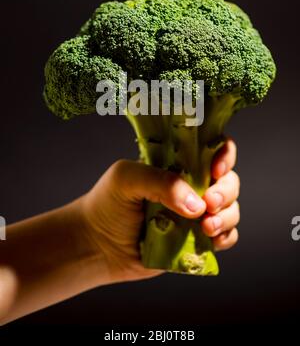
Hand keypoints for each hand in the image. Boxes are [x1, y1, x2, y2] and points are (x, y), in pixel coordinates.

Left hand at [82, 138, 239, 282]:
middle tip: (209, 203)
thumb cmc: (107, 202)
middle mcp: (191, 186)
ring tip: (207, 227)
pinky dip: (227, 237)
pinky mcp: (195, 240)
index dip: (224, 155)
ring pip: (231, 208)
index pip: (212, 149)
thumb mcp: (126, 179)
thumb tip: (196, 204)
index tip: (216, 169)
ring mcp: (195, 213)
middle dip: (226, 191)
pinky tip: (213, 240)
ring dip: (228, 216)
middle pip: (228, 180)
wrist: (96, 244)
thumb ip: (159, 182)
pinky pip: (226, 236)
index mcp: (178, 163)